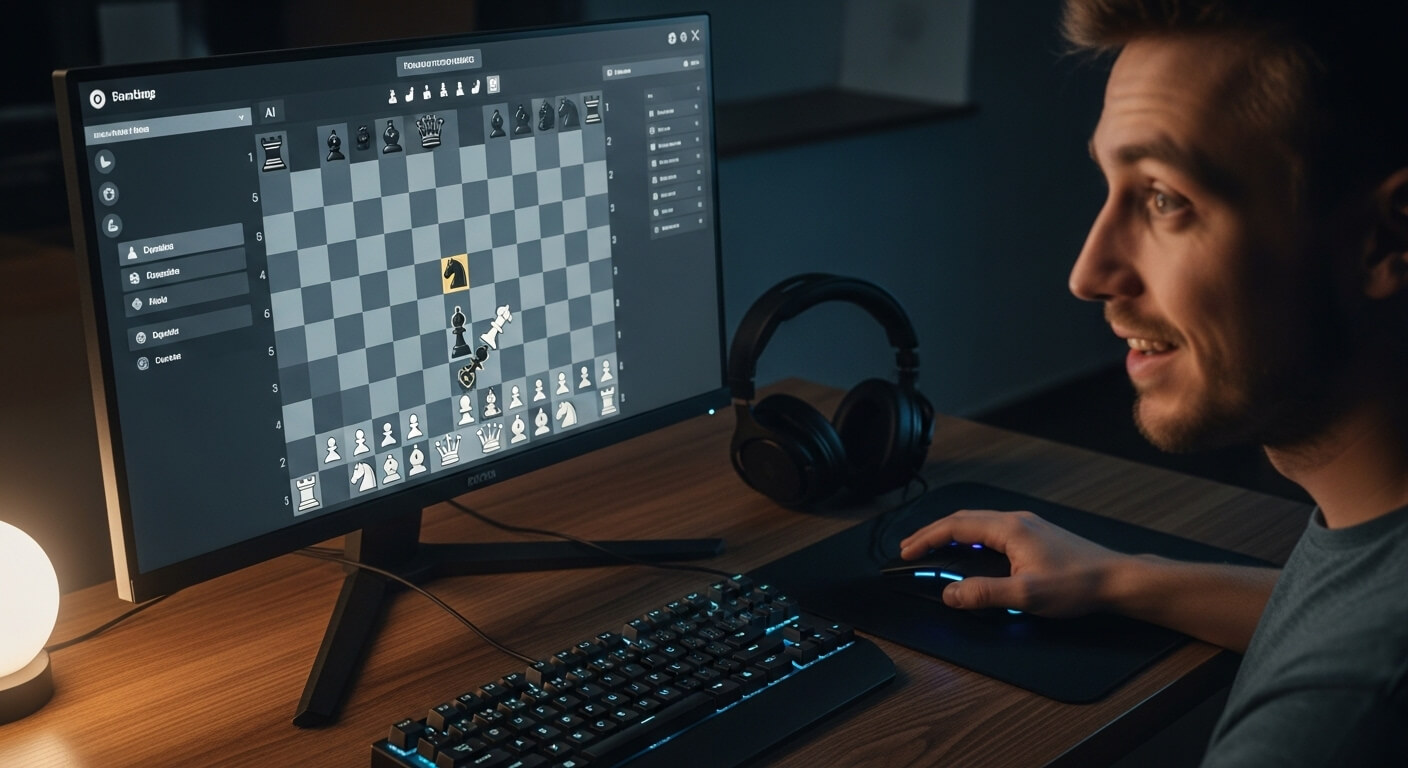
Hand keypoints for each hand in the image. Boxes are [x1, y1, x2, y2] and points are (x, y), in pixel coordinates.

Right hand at [898, 509, 1129, 617]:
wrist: (1117, 579)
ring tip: (934, 548)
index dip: (927, 538)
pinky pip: (992, 530)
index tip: (907, 552)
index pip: (955, 527)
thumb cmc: (1079, 583)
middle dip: (933, 533)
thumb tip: (951, 593)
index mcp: (1009, 528)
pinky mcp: (1035, 536)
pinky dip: (971, 539)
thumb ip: (985, 593)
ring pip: (978, 524)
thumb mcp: (1027, 595)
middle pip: (963, 520)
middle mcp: (1016, 521)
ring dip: (952, 534)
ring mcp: (1027, 526)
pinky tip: (972, 552)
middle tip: (911, 548)